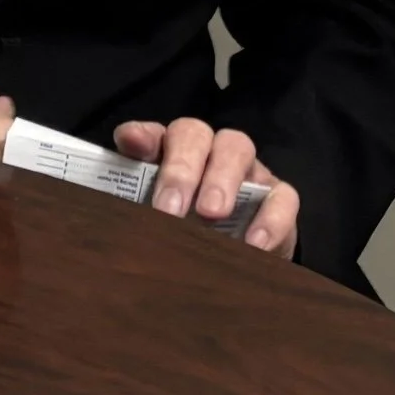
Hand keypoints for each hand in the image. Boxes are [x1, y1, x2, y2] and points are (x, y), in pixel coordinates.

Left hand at [113, 117, 299, 257]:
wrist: (237, 261)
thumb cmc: (185, 232)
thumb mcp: (156, 217)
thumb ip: (132, 201)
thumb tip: (112, 200)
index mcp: (169, 152)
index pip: (153, 133)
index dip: (141, 136)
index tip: (132, 146)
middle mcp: (207, 150)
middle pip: (196, 134)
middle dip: (182, 168)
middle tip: (170, 208)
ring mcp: (246, 169)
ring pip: (238, 147)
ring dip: (222, 179)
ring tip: (210, 214)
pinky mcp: (278, 196)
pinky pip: (282, 195)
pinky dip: (270, 218)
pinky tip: (253, 245)